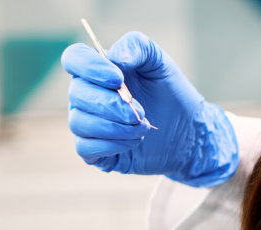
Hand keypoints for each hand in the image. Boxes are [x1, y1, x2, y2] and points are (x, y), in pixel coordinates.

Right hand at [60, 32, 237, 186]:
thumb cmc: (169, 93)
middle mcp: (86, 95)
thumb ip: (137, 47)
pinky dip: (112, 144)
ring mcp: (87, 123)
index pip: (73, 59)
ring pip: (78, 122)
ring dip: (115, 126)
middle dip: (110, 104)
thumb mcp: (159, 62)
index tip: (118, 78)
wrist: (186, 130)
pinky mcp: (94, 151)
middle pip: (77, 94)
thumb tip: (115, 58)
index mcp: (97, 70)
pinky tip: (134, 141)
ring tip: (143, 126)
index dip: (89, 67)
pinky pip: (85, 148)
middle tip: (140, 111)